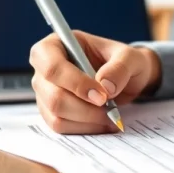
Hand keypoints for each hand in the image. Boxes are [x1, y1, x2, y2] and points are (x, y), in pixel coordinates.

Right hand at [29, 30, 160, 133]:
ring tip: (110, 115)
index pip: (52, 66)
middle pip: (53, 96)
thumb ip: (120, 67)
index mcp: (55, 45)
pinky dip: (84, 128)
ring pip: (57, 115)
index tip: (101, 95)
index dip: (75, 83)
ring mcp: (45, 92)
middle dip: (85, 107)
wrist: (123, 79)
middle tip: (110, 109)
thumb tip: (105, 85)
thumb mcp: (130, 57)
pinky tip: (102, 122)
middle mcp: (44, 69)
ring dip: (87, 120)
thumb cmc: (121, 61)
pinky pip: (61, 126)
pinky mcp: (50, 112)